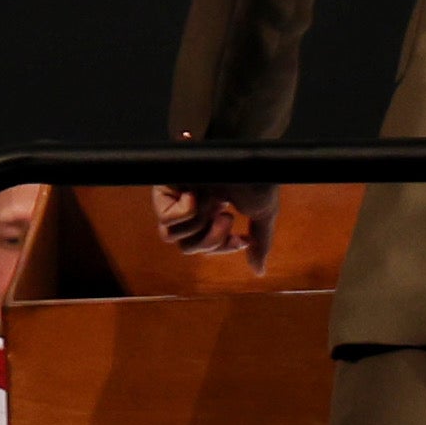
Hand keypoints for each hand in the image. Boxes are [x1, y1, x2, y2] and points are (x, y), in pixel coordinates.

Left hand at [153, 182, 274, 265]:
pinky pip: (167, 220)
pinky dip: (187, 212)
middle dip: (211, 239)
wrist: (246, 153)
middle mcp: (190, 207)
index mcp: (211, 213)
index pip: (205, 246)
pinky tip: (197, 194)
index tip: (241, 240)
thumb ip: (260, 243)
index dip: (221, 248)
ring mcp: (174, 199)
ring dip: (199, 224)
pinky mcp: (162, 190)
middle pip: (188, 247)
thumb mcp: (263, 214)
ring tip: (215, 203)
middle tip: (226, 216)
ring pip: (173, 237)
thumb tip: (260, 271)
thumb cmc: (256, 176)